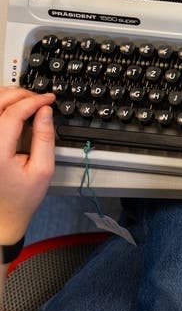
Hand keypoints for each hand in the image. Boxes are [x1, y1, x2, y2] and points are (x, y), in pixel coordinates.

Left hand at [0, 87, 55, 243]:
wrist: (2, 215)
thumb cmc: (21, 197)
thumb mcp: (43, 169)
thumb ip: (45, 137)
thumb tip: (45, 111)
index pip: (13, 114)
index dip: (34, 101)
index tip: (49, 99)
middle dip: (20, 95)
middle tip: (39, 98)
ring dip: (8, 98)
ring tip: (27, 102)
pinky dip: (1, 108)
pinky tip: (12, 110)